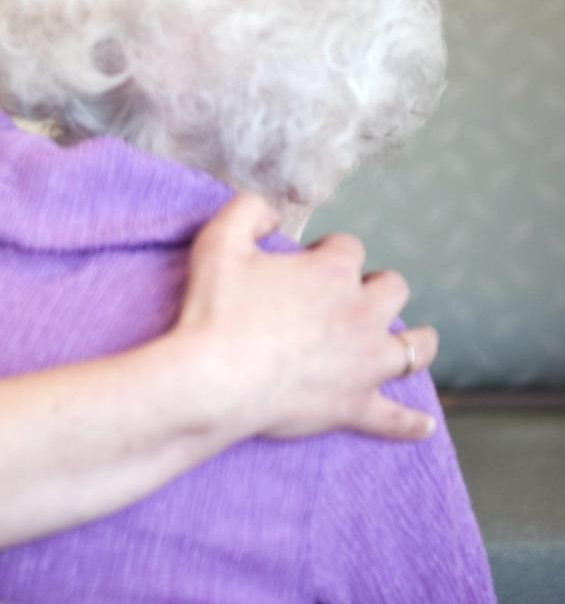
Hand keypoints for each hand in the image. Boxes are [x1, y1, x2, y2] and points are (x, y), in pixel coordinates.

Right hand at [175, 193, 438, 441]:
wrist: (214, 380)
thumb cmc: (215, 310)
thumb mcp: (219, 240)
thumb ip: (249, 211)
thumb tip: (272, 215)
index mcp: (332, 272)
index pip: (348, 248)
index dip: (327, 252)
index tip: (308, 262)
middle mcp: (362, 314)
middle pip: (392, 291)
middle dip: (376, 289)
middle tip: (349, 299)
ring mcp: (365, 364)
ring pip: (415, 349)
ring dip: (417, 342)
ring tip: (415, 340)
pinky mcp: (355, 407)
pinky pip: (395, 418)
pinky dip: (410, 423)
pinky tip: (423, 426)